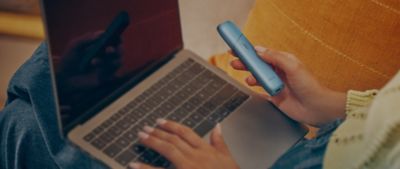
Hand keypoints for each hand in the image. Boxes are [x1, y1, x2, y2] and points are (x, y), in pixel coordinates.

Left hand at [129, 119, 239, 168]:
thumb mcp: (227, 158)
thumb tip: (217, 126)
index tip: (159, 121)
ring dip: (152, 142)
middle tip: (144, 128)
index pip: (186, 132)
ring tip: (140, 137)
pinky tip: (134, 165)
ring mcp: (188, 167)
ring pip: (168, 150)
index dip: (171, 125)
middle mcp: (196, 156)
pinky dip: (146, 168)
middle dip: (158, 132)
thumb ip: (220, 141)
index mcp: (205, 149)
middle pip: (174, 139)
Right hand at [230, 46, 345, 126]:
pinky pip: (261, 92)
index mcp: (283, 61)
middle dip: (245, 63)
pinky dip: (254, 89)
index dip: (249, 50)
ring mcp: (276, 85)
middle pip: (257, 65)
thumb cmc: (309, 86)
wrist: (316, 108)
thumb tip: (259, 50)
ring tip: (247, 78)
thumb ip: (275, 57)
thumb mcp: (293, 66)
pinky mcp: (275, 97)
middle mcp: (279, 72)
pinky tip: (250, 88)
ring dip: (250, 76)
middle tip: (234, 62)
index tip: (237, 48)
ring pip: (258, 78)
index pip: (263, 53)